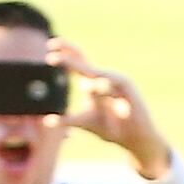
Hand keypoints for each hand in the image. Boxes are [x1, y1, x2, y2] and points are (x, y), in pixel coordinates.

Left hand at [54, 39, 172, 175]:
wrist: (136, 139)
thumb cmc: (111, 128)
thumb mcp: (85, 123)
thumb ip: (68, 120)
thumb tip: (46, 121)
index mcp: (93, 83)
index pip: (78, 62)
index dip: (66, 52)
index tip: (50, 44)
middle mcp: (106, 79)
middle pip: (86, 65)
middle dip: (69, 60)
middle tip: (52, 55)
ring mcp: (119, 84)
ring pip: (100, 78)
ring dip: (88, 76)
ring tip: (78, 82)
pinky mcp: (131, 94)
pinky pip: (116, 90)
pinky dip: (107, 91)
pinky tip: (97, 88)